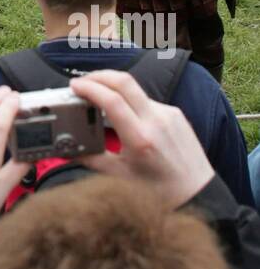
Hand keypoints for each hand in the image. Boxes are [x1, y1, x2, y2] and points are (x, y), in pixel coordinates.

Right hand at [72, 71, 214, 209]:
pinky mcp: (176, 113)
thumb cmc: (161, 190)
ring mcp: (169, 114)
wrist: (198, 193)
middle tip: (83, 82)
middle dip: (99, 75)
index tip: (75, 86)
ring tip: (99, 99)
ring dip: (114, 89)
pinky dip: (131, 102)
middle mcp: (157, 121)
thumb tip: (69, 149)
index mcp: (140, 138)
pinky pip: (147, 101)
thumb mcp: (120, 177)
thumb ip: (92, 159)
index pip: (112, 100)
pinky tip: (125, 115)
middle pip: (124, 81)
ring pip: (135, 90)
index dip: (90, 88)